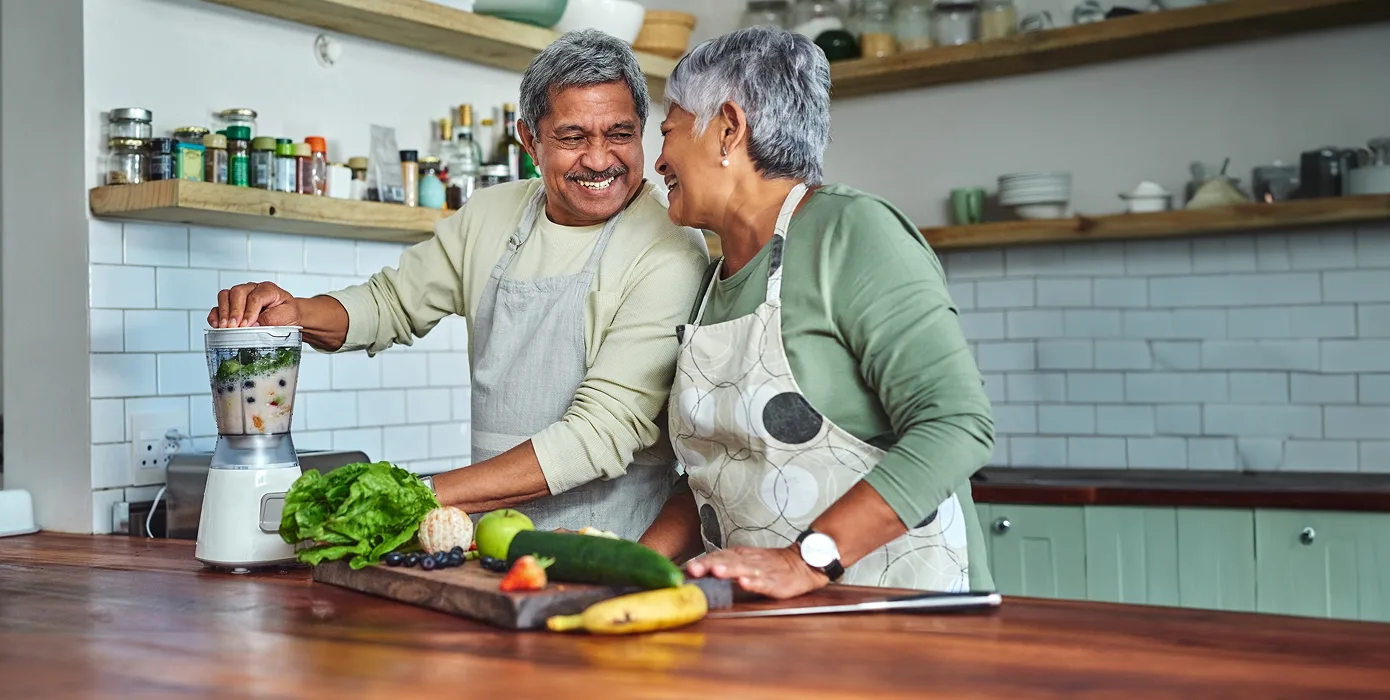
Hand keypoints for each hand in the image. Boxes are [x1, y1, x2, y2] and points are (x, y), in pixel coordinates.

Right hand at [208, 281, 299, 328]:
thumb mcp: (287, 316)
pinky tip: (216, 325)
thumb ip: (271, 318)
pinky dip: (215, 315)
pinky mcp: (231, 305)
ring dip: (223, 312)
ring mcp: (240, 296)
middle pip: (237, 292)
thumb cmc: (287, 315)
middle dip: (234, 311)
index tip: (246, 325)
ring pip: (225, 296)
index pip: (255, 297)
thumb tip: (253, 325)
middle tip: (233, 326)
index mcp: (268, 289)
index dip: (249, 311)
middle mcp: (252, 289)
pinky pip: (218, 306)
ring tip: (225, 327)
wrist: (286, 318)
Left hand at [684, 546, 828, 599]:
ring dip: (729, 570)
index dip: (702, 561)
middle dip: (709, 564)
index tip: (687, 568)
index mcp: (739, 555)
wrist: (802, 563)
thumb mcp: (744, 561)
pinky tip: (745, 583)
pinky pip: (763, 581)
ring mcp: (761, 571)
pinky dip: (754, 582)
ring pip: (743, 568)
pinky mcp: (775, 581)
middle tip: (694, 569)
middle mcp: (748, 560)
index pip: (717, 556)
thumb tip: (695, 571)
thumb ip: (723, 564)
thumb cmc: (769, 564)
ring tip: (716, 571)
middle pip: (726, 560)